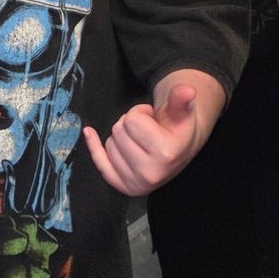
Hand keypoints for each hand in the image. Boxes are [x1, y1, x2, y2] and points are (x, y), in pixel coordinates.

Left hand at [83, 84, 204, 195]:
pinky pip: (100, 162)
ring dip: (122, 136)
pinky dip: (94, 147)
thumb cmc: (178, 128)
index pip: (132, 120)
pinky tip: (90, 133)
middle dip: (130, 124)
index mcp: (165, 154)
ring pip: (110, 143)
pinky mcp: (124, 187)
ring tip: (141, 139)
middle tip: (147, 129)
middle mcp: (150, 173)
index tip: (152, 118)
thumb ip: (181, 97)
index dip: (140, 112)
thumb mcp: (182, 110)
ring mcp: (136, 183)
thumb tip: (188, 90)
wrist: (181, 150)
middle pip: (118, 131)